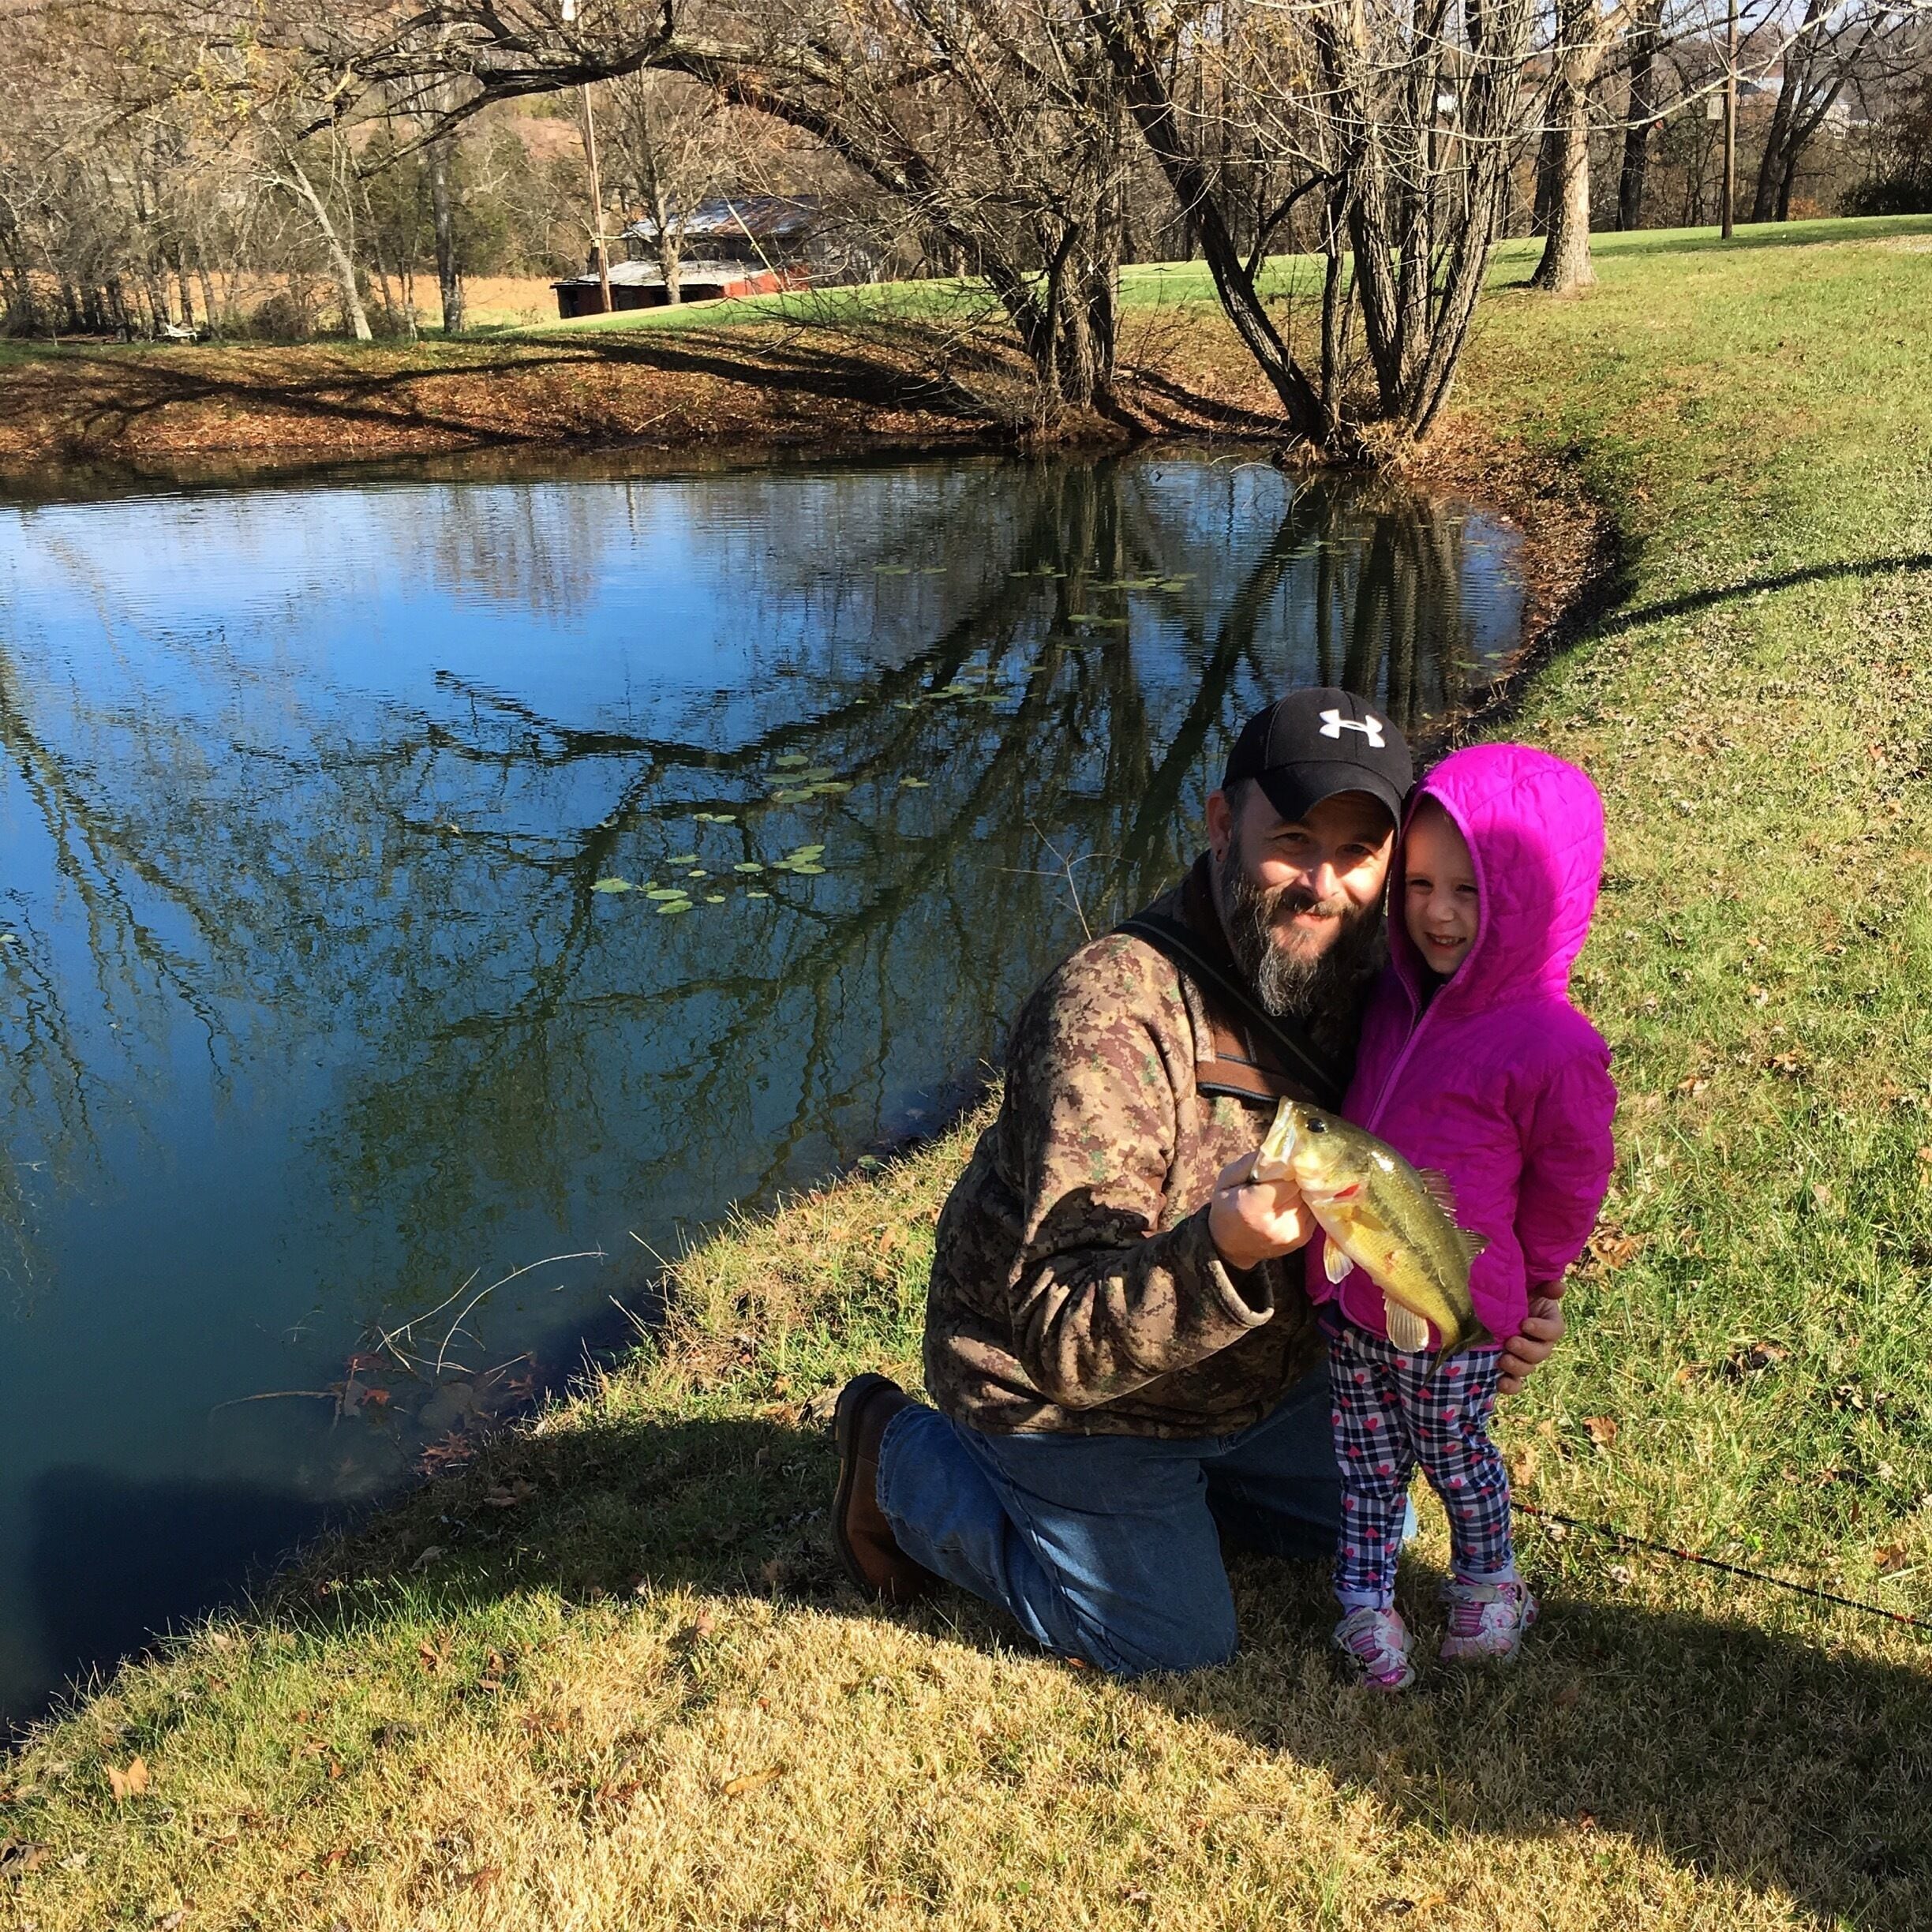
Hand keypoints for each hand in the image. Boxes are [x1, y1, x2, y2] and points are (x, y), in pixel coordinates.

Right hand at [1208, 1150, 1313, 1273]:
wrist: (1232, 1249)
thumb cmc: (1227, 1210)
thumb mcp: (1226, 1181)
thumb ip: (1250, 1163)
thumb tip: (1278, 1147)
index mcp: (1253, 1207)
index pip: (1286, 1177)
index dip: (1289, 1164)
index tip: (1286, 1157)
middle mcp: (1277, 1222)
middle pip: (1301, 1186)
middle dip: (1297, 1174)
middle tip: (1288, 1168)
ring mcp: (1293, 1232)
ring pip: (1311, 1195)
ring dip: (1303, 1186)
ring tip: (1289, 1184)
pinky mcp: (1304, 1237)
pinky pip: (1313, 1207)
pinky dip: (1305, 1199)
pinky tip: (1293, 1198)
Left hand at [1497, 1283, 1565, 1394]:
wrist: (1496, 1306)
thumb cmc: (1517, 1295)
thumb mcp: (1530, 1287)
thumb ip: (1545, 1287)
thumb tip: (1559, 1285)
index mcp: (1549, 1323)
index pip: (1555, 1330)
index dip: (1542, 1329)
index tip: (1525, 1323)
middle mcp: (1540, 1343)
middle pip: (1542, 1353)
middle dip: (1527, 1350)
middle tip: (1511, 1342)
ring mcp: (1526, 1357)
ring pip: (1529, 1368)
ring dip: (1517, 1367)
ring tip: (1502, 1360)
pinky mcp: (1511, 1367)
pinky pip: (1515, 1381)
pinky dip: (1510, 1385)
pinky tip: (1501, 1383)